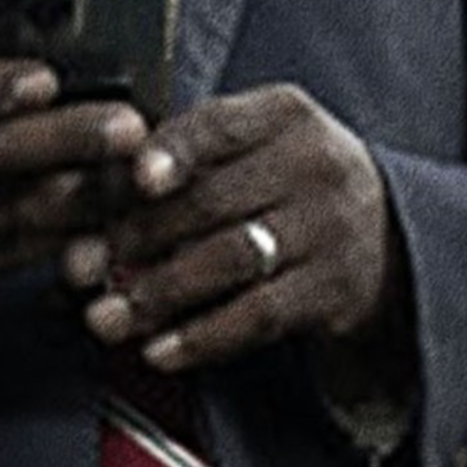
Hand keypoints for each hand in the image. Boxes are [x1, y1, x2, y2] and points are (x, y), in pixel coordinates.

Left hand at [64, 84, 400, 368]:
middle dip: (136, 237)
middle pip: (213, 200)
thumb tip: (87, 189)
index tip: (135, 179)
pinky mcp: (335, 290)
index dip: (174, 152)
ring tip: (105, 317)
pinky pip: (259, 316)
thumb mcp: (254, 147)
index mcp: (284, 115)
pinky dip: (203, 336)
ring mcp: (330, 229)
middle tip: (79, 267)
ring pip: (232, 261)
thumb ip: (185, 156)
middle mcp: (315, 164)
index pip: (220, 126)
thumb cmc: (284, 185)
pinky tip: (158, 352)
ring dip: (159, 293)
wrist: (387, 237)